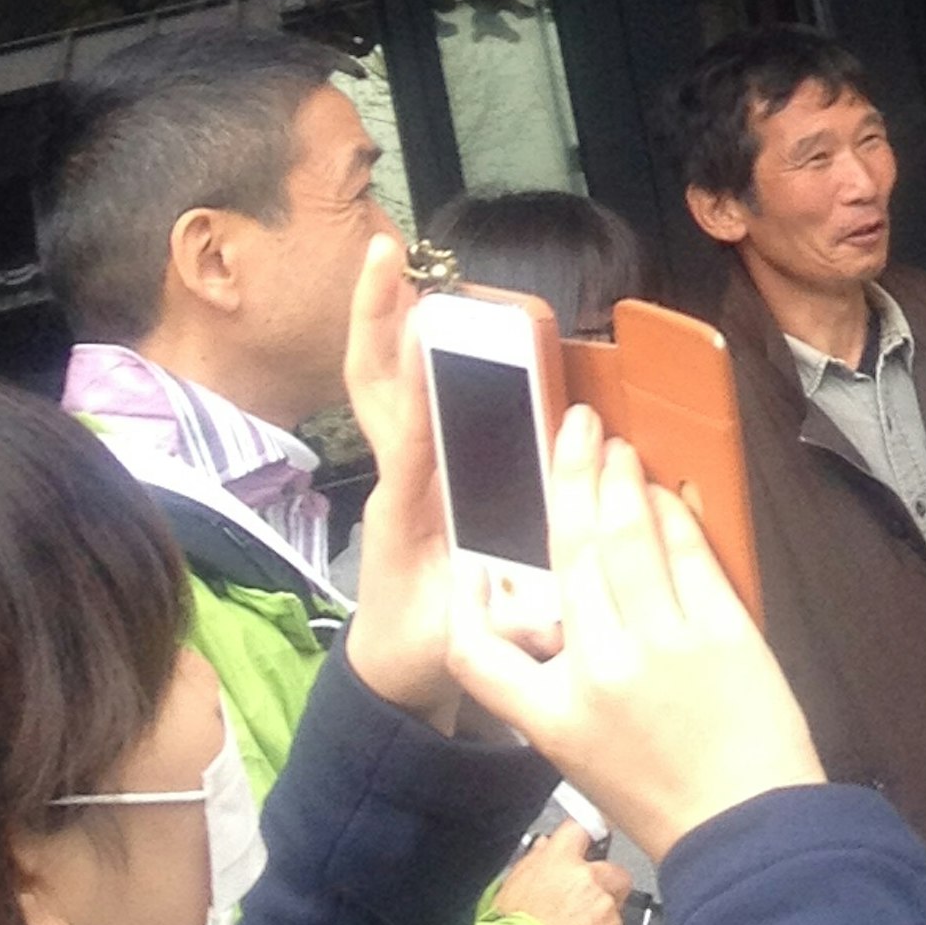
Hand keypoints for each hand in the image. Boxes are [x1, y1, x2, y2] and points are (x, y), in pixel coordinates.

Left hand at [337, 234, 464, 725]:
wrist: (390, 667)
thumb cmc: (428, 644)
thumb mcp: (465, 638)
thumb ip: (504, 618)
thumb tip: (552, 609)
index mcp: (408, 518)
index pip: (410, 446)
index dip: (415, 393)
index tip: (420, 338)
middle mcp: (395, 480)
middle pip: (374, 388)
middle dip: (374, 320)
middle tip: (384, 257)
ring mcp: (396, 469)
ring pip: (378, 382)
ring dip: (381, 318)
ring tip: (393, 260)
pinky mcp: (406, 466)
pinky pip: (396, 394)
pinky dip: (399, 344)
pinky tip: (419, 307)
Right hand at [441, 407, 824, 860]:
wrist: (747, 829)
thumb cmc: (667, 798)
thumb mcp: (583, 760)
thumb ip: (561, 691)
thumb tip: (563, 613)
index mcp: (552, 718)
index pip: (478, 652)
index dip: (466, 599)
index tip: (473, 555)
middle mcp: (598, 673)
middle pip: (568, 555)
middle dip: (567, 480)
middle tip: (572, 428)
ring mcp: (660, 646)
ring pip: (626, 538)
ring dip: (619, 480)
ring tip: (615, 445)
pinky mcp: (720, 629)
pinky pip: (689, 554)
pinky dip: (675, 514)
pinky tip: (667, 490)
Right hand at [496, 828, 630, 924]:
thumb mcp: (508, 892)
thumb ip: (532, 865)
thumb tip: (545, 848)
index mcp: (558, 862)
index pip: (579, 831)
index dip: (582, 842)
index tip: (583, 851)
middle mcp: (587, 881)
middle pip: (611, 872)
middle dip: (603, 888)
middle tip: (580, 910)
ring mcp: (604, 911)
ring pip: (614, 910)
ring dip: (601, 923)